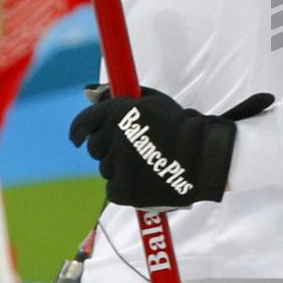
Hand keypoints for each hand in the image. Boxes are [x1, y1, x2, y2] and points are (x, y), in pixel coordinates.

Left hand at [69, 88, 273, 208]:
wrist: (205, 157)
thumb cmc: (182, 127)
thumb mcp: (154, 101)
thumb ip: (121, 95)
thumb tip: (90, 93)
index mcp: (122, 112)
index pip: (85, 122)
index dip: (78, 131)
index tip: (77, 138)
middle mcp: (116, 137)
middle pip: (95, 147)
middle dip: (108, 147)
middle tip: (130, 149)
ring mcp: (119, 165)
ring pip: (106, 168)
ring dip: (120, 166)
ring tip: (146, 164)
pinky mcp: (123, 190)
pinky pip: (114, 188)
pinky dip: (126, 186)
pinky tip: (146, 179)